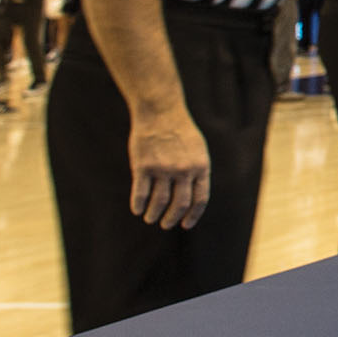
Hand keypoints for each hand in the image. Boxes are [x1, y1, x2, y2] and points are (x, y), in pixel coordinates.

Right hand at [129, 112, 210, 229]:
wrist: (160, 112)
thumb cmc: (180, 131)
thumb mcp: (198, 150)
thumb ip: (198, 172)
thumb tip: (194, 196)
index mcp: (200, 168)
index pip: (200, 200)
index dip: (193, 216)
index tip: (185, 224)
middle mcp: (183, 171)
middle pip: (180, 204)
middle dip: (172, 218)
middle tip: (165, 224)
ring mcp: (163, 169)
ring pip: (159, 201)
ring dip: (154, 214)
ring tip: (150, 219)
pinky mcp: (142, 166)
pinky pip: (140, 192)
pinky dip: (138, 204)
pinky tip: (137, 209)